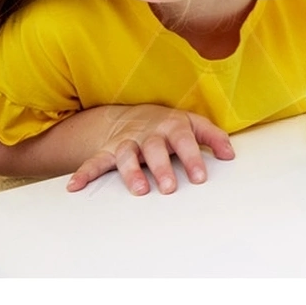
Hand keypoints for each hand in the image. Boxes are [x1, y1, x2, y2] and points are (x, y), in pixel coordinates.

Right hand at [65, 105, 234, 195]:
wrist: (134, 114)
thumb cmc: (171, 125)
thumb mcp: (194, 124)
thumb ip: (214, 137)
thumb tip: (230, 155)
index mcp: (173, 126)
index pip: (185, 141)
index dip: (193, 158)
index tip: (200, 177)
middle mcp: (149, 134)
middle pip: (155, 149)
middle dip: (162, 168)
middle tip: (169, 188)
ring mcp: (128, 141)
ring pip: (127, 155)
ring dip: (130, 172)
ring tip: (138, 190)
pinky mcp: (109, 150)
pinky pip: (95, 161)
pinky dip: (84, 172)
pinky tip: (74, 186)